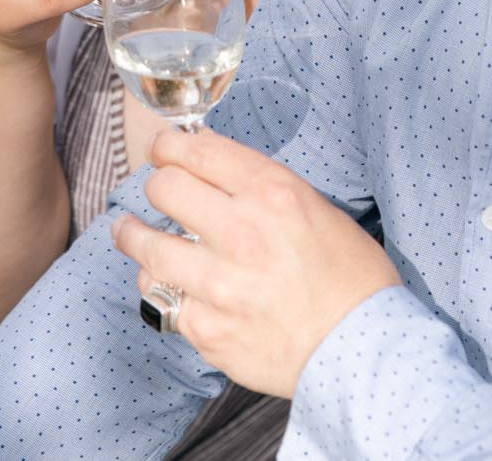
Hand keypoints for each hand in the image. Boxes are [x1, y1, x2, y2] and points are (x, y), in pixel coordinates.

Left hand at [112, 128, 400, 397]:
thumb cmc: (352, 278)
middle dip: (158, 183)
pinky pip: (159, 297)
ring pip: (145, 244)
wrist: (361, 347)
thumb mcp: (320, 211)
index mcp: (273, 194)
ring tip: (130, 231)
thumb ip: (267, 193)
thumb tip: (219, 178)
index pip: (199, 151)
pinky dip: (161, 286)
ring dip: (135, 233)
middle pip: (164, 187)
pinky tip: (165, 282)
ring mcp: (217, 282)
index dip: (170, 144)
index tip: (163, 149)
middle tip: (160, 189)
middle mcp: (240, 231)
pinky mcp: (204, 326)